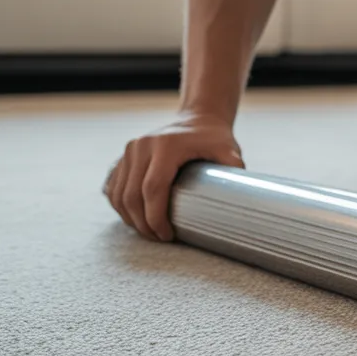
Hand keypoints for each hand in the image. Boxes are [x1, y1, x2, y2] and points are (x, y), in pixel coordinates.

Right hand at [104, 113, 243, 240]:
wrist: (198, 118)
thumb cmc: (214, 137)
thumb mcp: (228, 149)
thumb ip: (233, 168)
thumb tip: (243, 195)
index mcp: (166, 146)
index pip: (152, 189)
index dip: (156, 217)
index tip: (167, 234)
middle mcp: (142, 146)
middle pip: (132, 195)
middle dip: (142, 223)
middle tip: (159, 238)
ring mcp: (129, 151)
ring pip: (118, 194)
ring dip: (129, 218)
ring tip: (148, 231)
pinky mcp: (123, 157)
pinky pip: (113, 186)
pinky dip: (120, 206)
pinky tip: (134, 218)